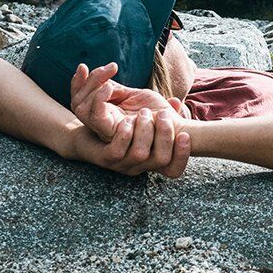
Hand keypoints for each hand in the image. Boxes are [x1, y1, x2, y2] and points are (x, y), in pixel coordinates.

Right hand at [70, 62, 174, 141]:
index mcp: (106, 115)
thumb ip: (119, 89)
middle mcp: (101, 124)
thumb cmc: (160, 113)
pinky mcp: (112, 133)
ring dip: (93, 86)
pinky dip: (99, 98)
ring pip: (81, 108)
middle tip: (109, 66)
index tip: (83, 66)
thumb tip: (106, 76)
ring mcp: (104, 129)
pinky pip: (96, 116)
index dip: (77, 83)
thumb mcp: (136, 97)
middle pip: (77, 103)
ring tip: (110, 72)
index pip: (80, 100)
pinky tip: (110, 87)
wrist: (175, 128)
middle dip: (86, 81)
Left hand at [70, 106, 191, 177]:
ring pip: (140, 154)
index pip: (174, 170)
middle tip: (162, 114)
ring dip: (144, 130)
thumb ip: (158, 112)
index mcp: (151, 160)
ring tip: (143, 113)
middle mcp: (139, 167)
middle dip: (165, 134)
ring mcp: (122, 165)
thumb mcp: (143, 120)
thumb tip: (176, 103)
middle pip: (161, 159)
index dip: (183, 156)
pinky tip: (127, 120)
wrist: (88, 137)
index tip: (184, 135)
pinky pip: (116, 151)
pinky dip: (124, 134)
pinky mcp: (104, 159)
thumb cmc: (121, 128)